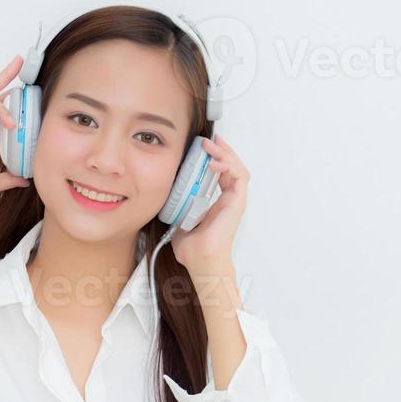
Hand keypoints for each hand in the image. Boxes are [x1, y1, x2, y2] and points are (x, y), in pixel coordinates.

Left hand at [170, 134, 246, 273]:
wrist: (200, 261)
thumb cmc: (192, 249)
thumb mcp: (179, 220)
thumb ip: (175, 208)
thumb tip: (160, 198)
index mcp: (217, 203)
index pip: (221, 173)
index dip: (214, 158)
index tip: (203, 147)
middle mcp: (228, 200)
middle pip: (231, 167)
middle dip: (221, 150)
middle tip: (208, 140)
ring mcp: (234, 201)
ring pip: (237, 168)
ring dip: (225, 154)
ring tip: (210, 146)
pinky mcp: (238, 202)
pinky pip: (240, 177)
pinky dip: (229, 166)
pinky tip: (214, 162)